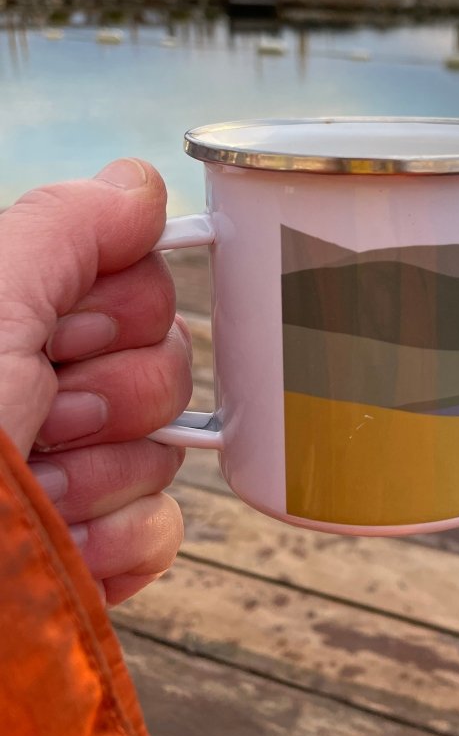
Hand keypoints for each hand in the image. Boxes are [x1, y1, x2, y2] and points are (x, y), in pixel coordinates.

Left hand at [0, 159, 191, 604]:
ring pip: (165, 449)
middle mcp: (39, 388)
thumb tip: (139, 185)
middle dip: (111, 398)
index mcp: (13, 320)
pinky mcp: (84, 550)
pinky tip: (57, 546)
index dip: (115, 311)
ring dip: (100, 480)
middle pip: (167, 361)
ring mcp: (67, 474)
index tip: (58, 338)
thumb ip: (63, 228)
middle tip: (43, 417)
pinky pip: (161, 527)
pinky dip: (113, 544)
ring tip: (30, 494)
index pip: (137, 279)